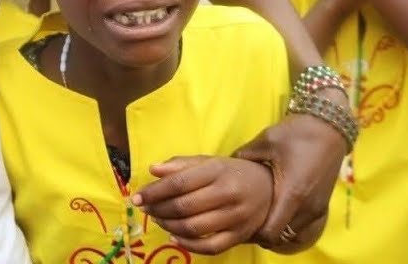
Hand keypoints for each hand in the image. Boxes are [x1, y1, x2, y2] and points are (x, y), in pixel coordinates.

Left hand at [134, 156, 273, 254]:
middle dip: (157, 209)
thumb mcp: (209, 161)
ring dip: (169, 226)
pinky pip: (210, 247)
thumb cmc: (233, 173)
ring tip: (158, 219)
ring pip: (194, 228)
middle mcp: (227, 194)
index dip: (154, 192)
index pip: (179, 183)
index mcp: (217, 171)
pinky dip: (188, 245)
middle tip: (144, 209)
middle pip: (184, 206)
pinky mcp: (240, 236)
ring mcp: (236, 217)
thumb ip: (181, 164)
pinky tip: (174, 236)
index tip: (136, 197)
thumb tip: (153, 169)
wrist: (271, 189)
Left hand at [234, 109, 343, 252]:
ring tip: (259, 214)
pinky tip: (275, 209)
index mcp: (292, 193)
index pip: (271, 233)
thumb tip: (219, 166)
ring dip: (276, 229)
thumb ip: (241, 156)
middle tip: (245, 220)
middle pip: (280, 237)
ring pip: (292, 233)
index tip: (238, 222)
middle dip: (262, 233)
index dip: (253, 233)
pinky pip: (302, 226)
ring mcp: (317, 208)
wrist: (328, 129)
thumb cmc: (295, 134)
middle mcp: (307, 207)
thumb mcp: (264, 142)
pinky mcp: (323, 206)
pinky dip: (288, 224)